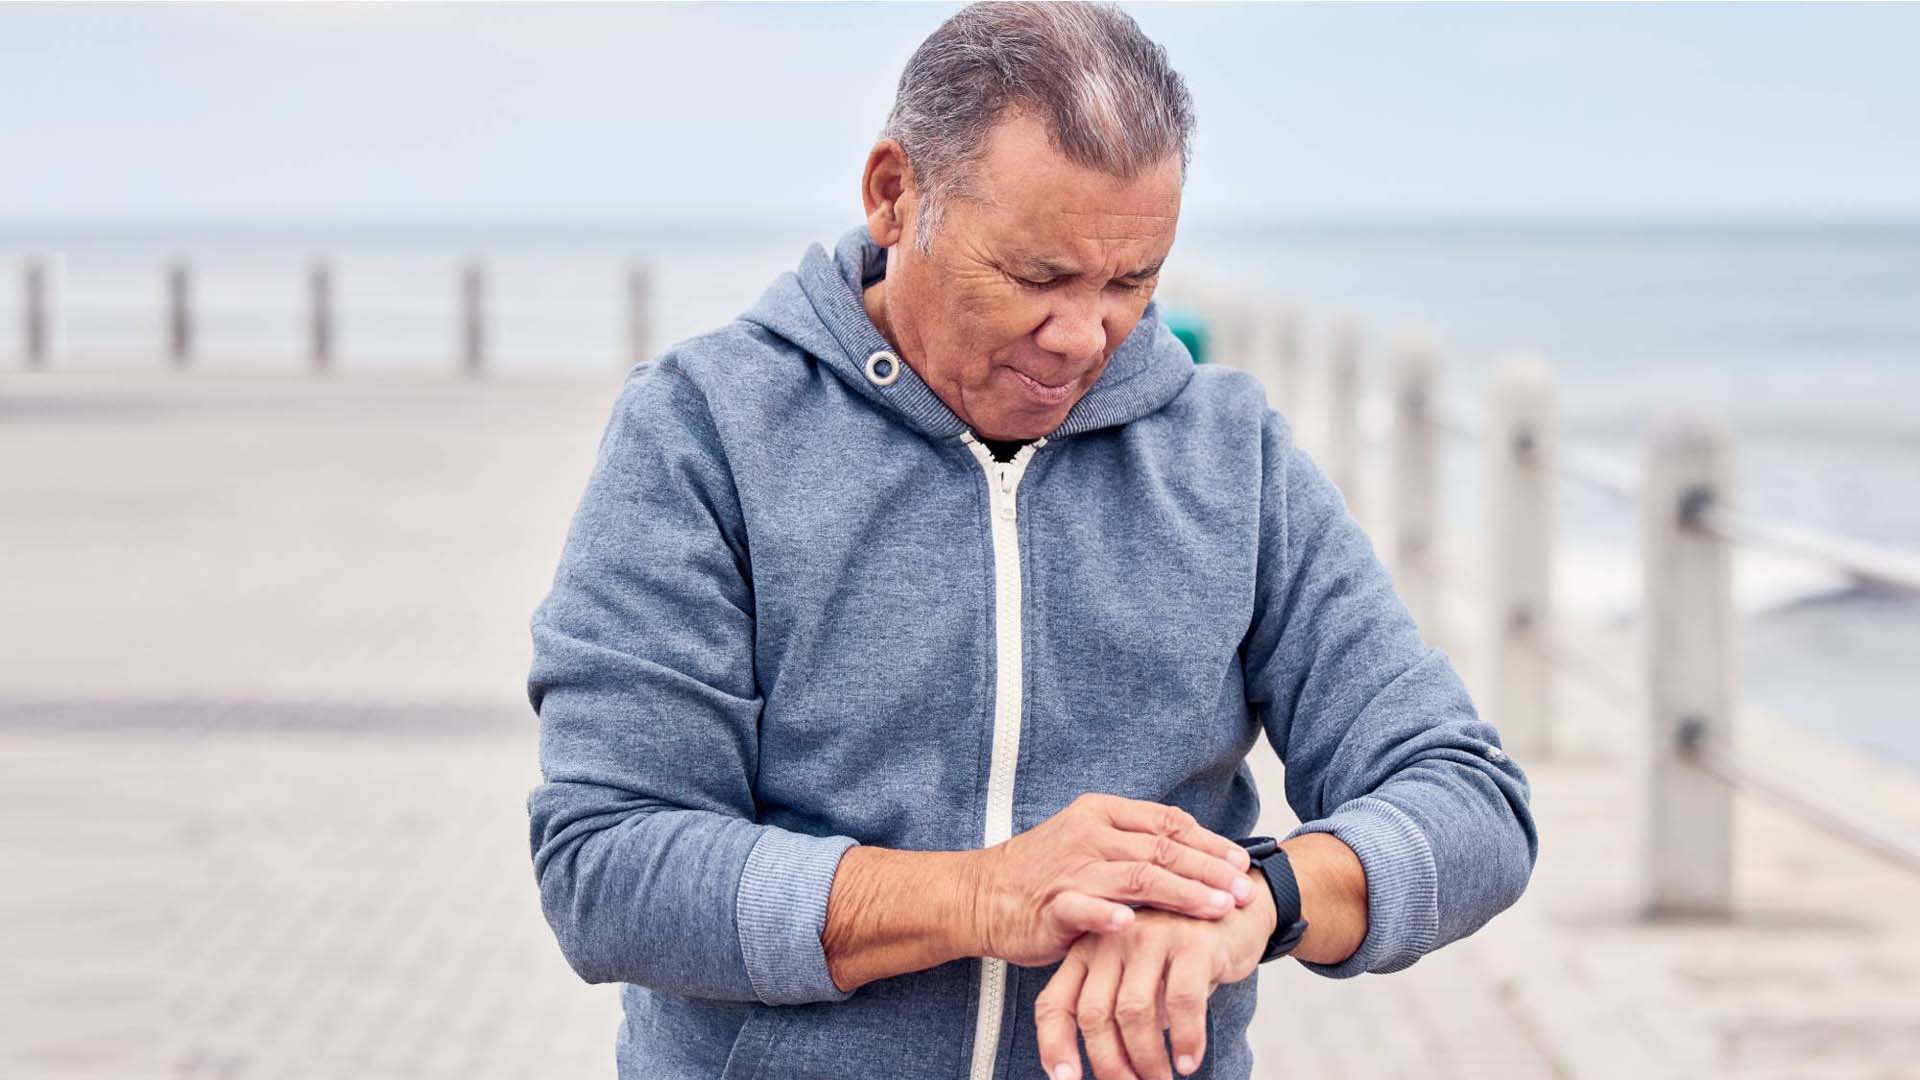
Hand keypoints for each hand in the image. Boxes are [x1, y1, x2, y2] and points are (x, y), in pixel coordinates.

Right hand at [968, 793, 1253, 966]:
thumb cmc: (1046, 871)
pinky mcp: (1051, 905)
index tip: (1241, 864)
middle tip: (1244, 893)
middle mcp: (1090, 835)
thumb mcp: (1092, 841)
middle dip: (1210, 872)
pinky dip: (1109, 916)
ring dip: (1183, 894)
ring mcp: (1071, 869)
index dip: (1209, 842)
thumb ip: (1137, 844)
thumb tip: (1198, 854)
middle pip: (1163, 850)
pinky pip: (1084, 908)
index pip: (1168, 823)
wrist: (982, 894)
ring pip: (1138, 878)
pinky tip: (1133, 925)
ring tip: (1217, 910)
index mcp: (1102, 812)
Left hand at [1034, 876, 1275, 1079]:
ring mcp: (1151, 936)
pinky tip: (1189, 1061)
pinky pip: (1182, 1002)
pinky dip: (1185, 1040)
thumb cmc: (1180, 956)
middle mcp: (1112, 939)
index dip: (1054, 1045)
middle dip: (1109, 1063)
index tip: (1066, 1079)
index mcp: (1088, 950)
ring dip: (1148, 1059)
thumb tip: (1110, 1070)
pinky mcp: (1192, 942)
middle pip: (1094, 1013)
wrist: (1236, 913)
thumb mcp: (1138, 978)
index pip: (1055, 1003)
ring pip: (1134, 1012)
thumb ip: (1116, 1010)